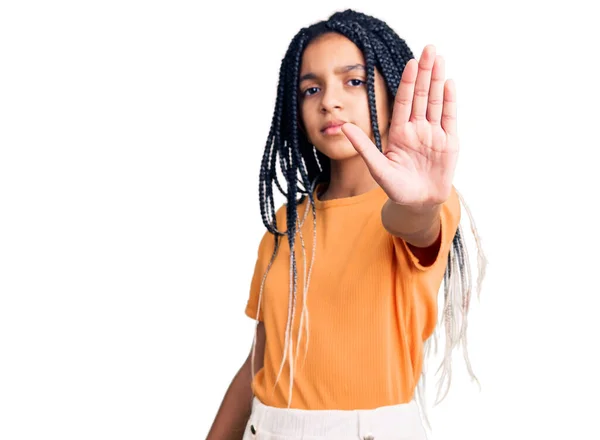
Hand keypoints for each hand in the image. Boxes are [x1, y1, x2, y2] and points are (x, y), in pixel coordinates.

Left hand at [341, 45, 458, 206]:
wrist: (418, 204)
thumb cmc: (396, 188)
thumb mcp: (377, 167)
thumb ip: (364, 146)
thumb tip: (342, 127)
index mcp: (400, 132)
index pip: (404, 102)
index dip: (407, 82)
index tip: (410, 62)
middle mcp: (417, 129)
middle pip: (421, 96)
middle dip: (425, 72)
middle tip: (429, 49)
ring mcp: (434, 134)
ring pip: (436, 102)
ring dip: (438, 81)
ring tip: (440, 59)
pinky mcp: (449, 143)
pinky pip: (449, 118)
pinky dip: (449, 101)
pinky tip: (449, 84)